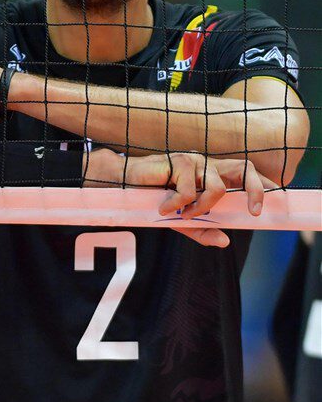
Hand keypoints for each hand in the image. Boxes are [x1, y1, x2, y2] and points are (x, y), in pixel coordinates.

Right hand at [132, 153, 274, 247]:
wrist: (123, 184)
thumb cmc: (152, 199)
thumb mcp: (180, 221)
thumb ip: (202, 230)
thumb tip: (225, 241)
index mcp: (210, 175)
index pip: (244, 174)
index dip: (262, 184)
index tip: (277, 197)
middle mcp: (206, 166)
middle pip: (244, 168)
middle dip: (256, 189)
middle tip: (254, 212)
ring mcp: (194, 161)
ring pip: (217, 188)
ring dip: (202, 208)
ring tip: (182, 215)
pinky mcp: (178, 161)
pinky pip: (190, 191)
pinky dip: (177, 204)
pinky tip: (162, 207)